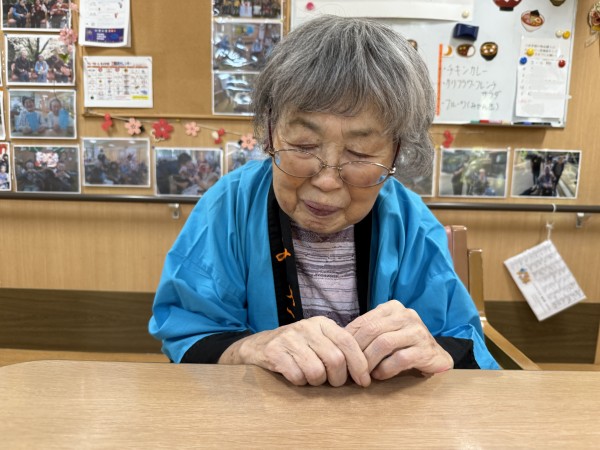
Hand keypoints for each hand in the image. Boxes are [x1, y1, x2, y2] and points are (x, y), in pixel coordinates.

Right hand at [220, 317, 370, 386]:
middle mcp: (307, 327)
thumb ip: (339, 349)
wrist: (257, 346)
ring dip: (316, 382)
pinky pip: (297, 376)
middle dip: (338, 379)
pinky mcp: (274, 351)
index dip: (359, 365)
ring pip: (317, 371)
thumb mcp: (318, 341)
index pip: (348, 342)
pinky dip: (300, 382)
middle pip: (336, 360)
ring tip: (311, 378)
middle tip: (332, 383)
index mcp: (322, 323)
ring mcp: (289, 338)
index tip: (364, 382)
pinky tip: (295, 376)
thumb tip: (367, 371)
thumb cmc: (296, 347)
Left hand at [345, 300, 452, 379]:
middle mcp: (406, 315)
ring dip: (369, 361)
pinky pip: (399, 359)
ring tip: (363, 373)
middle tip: (349, 367)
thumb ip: (367, 332)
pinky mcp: (425, 349)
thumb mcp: (385, 332)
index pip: (364, 321)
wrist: (436, 355)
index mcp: (392, 308)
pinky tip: (379, 376)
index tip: (340, 354)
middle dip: (357, 351)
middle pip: (372, 331)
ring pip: (384, 343)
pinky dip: (385, 369)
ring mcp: (417, 331)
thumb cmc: (404, 344)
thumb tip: (338, 343)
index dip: (349, 339)